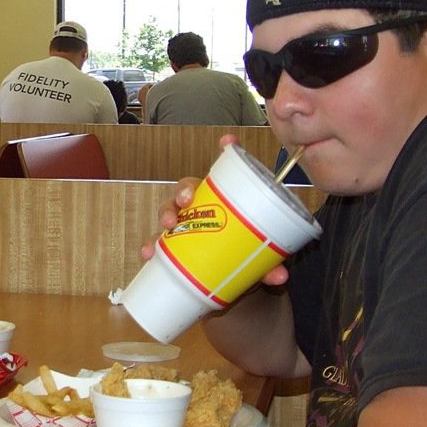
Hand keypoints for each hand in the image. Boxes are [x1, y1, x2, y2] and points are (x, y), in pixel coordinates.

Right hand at [140, 134, 289, 287]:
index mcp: (223, 202)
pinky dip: (149, 247)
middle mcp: (200, 208)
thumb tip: (279, 275)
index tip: (228, 143)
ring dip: (166, 213)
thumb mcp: (256, 260)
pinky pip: (156, 243)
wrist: (227, 284)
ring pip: (168, 210)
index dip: (226, 152)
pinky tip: (147, 253)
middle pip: (187, 188)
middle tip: (187, 201)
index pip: (224, 172)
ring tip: (168, 225)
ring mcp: (184, 226)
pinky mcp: (172, 247)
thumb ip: (267, 265)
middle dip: (184, 190)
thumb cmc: (241, 259)